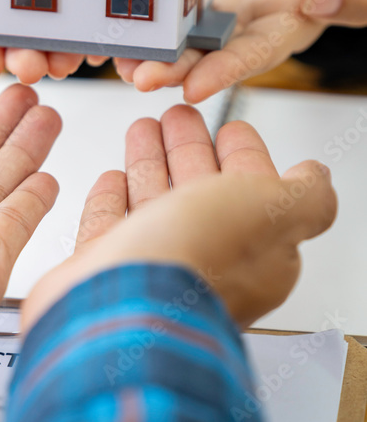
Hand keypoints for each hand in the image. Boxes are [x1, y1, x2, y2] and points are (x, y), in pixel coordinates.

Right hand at [0, 0, 94, 82]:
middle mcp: (19, 12)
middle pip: (21, 41)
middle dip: (25, 58)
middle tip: (30, 68)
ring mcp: (57, 6)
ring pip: (60, 37)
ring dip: (62, 54)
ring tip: (65, 63)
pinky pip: (96, 19)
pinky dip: (98, 34)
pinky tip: (99, 45)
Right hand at [22, 104, 336, 332]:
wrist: (122, 305)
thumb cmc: (196, 259)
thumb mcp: (273, 210)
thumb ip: (306, 194)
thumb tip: (317, 178)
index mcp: (252, 252)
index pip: (251, 192)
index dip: (243, 156)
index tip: (230, 128)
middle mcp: (203, 262)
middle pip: (198, 191)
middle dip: (190, 149)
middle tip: (177, 116)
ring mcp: (152, 266)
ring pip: (153, 202)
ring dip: (149, 161)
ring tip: (142, 128)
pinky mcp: (104, 270)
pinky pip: (109, 228)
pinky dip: (111, 200)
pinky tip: (112, 177)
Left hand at [114, 0, 366, 101]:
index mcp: (290, 24)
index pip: (257, 54)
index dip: (226, 71)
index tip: (195, 87)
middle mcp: (250, 26)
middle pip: (210, 54)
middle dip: (174, 68)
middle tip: (140, 77)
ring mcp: (222, 10)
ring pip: (182, 37)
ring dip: (151, 51)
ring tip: (117, 61)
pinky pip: (169, 8)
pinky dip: (144, 21)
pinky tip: (115, 27)